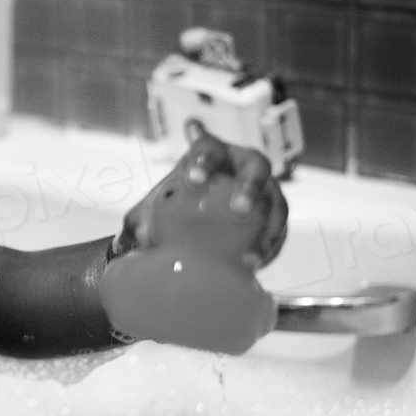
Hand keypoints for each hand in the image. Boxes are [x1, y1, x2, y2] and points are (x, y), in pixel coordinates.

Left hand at [119, 132, 287, 271]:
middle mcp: (244, 164)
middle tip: (239, 210)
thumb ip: (142, 218)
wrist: (198, 219)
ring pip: (276, 202)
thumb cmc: (174, 204)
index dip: (202, 162)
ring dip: (268, 227)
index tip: (192, 181)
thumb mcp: (155, 208)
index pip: (208, 149)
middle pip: (256, 168)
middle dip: (250, 187)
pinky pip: (279, 230)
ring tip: (251, 257)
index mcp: (212, 153)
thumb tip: (136, 236)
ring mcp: (266, 188)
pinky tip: (256, 266)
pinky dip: (270, 248)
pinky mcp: (276, 214)